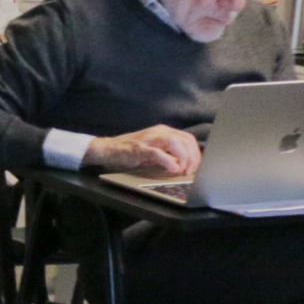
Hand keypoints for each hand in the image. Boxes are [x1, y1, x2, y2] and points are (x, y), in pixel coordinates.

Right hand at [83, 125, 200, 176]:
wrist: (107, 150)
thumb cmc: (130, 152)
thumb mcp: (154, 150)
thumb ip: (169, 153)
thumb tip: (186, 164)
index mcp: (164, 131)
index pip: (188, 139)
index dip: (196, 153)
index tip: (196, 167)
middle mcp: (158, 132)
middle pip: (185, 140)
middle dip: (193, 157)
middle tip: (190, 171)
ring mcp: (149, 139)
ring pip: (175, 143)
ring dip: (184, 158)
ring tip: (182, 170)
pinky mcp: (139, 148)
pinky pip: (158, 152)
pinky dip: (168, 160)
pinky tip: (173, 168)